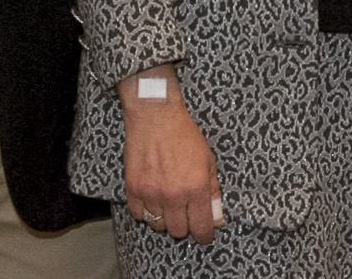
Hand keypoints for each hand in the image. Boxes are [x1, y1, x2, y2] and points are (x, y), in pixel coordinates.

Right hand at [120, 74, 224, 241]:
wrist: (156, 117)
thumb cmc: (185, 135)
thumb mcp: (208, 160)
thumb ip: (213, 191)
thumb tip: (218, 218)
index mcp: (196, 187)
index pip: (201, 226)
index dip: (205, 234)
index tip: (206, 234)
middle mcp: (173, 195)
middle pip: (178, 231)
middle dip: (185, 225)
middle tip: (186, 212)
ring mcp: (151, 194)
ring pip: (158, 225)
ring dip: (165, 218)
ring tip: (169, 202)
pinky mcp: (133, 189)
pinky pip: (139, 215)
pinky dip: (146, 211)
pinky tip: (153, 197)